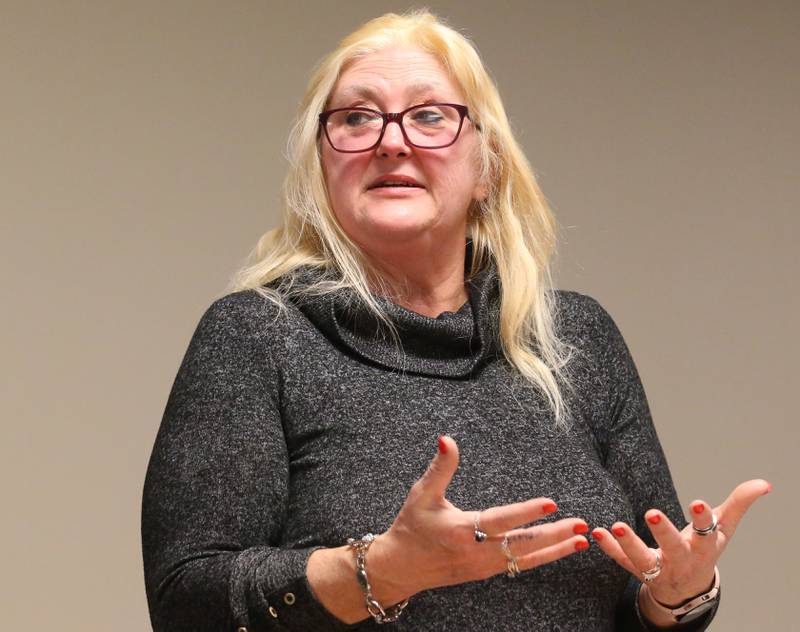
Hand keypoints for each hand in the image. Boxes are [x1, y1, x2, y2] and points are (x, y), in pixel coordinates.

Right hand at [369, 436, 589, 601]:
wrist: (400, 567)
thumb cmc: (411, 526)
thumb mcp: (422, 494)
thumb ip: (440, 467)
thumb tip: (446, 438)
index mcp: (462, 530)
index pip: (501, 520)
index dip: (527, 512)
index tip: (551, 504)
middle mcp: (477, 552)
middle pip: (523, 544)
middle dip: (554, 535)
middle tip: (580, 524)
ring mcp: (483, 567)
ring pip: (526, 559)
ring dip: (555, 549)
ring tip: (581, 540)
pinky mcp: (486, 573)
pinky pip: (520, 566)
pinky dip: (542, 558)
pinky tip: (559, 549)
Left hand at [591, 479, 771, 608]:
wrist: (687, 588)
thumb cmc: (706, 548)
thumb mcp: (724, 528)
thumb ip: (739, 503)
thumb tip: (763, 483)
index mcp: (703, 547)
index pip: (706, 532)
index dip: (703, 518)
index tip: (698, 502)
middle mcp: (681, 560)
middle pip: (672, 547)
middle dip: (662, 531)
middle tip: (650, 512)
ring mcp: (658, 568)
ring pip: (643, 559)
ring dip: (628, 544)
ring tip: (617, 526)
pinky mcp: (637, 570)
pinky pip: (621, 561)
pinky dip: (609, 548)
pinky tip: (597, 533)